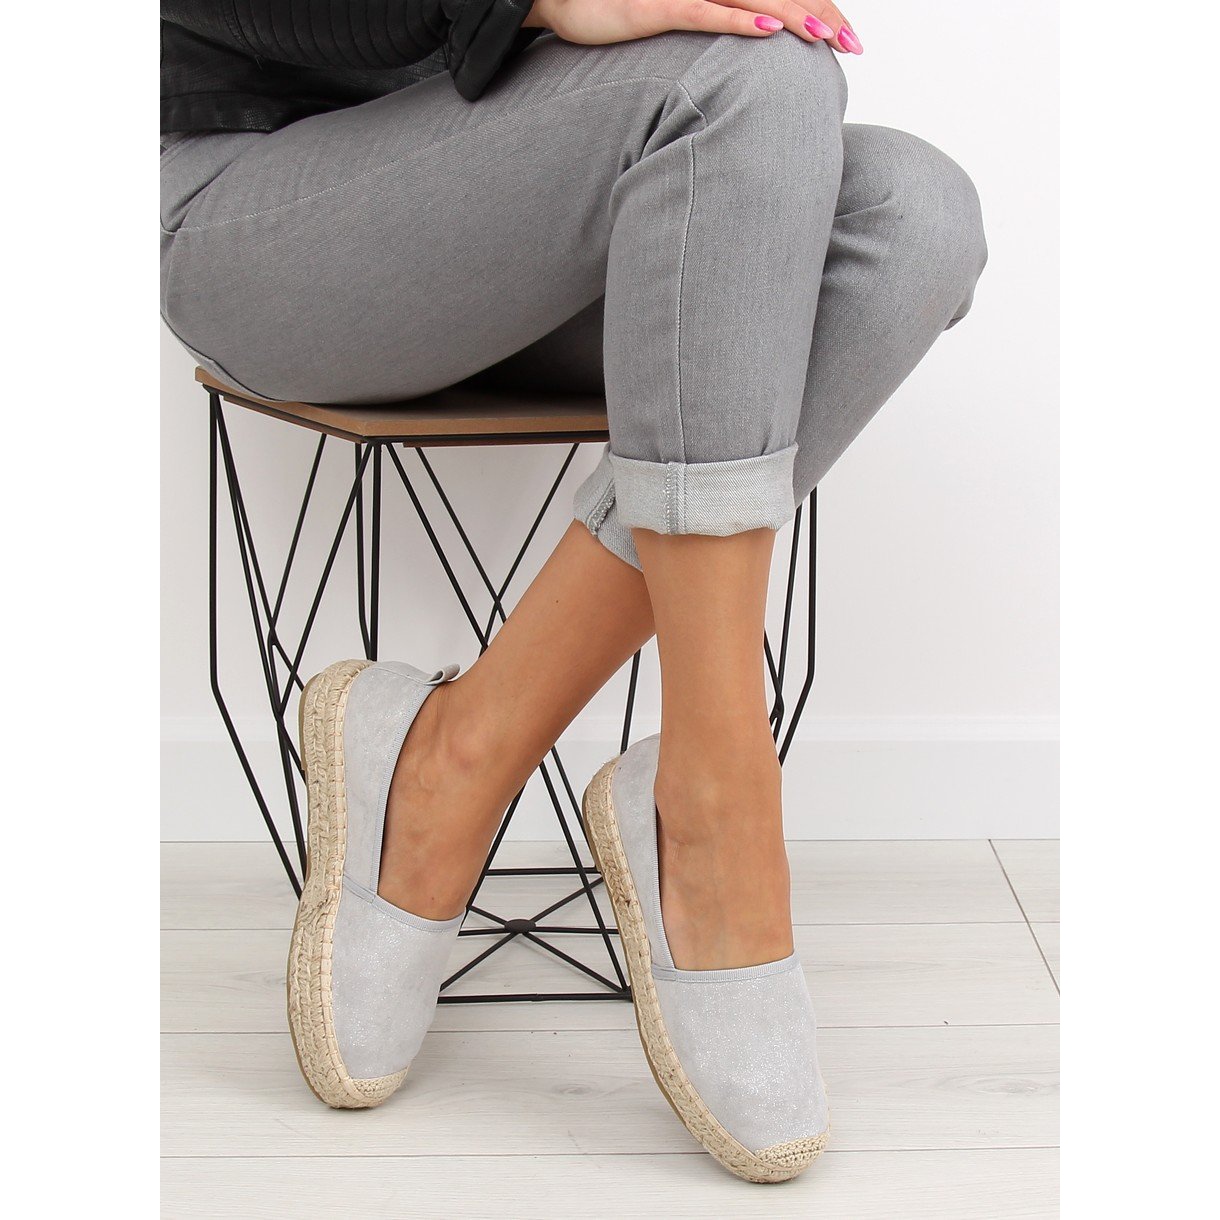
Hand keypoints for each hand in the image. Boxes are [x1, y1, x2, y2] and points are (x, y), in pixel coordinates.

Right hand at [524, 0, 862, 54]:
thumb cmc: (619, 10)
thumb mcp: (676, 19)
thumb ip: (715, 26)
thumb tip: (752, 47)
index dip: (817, 8)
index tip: (848, 38)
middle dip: (820, 15)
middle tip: (853, 45)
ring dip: (792, 16)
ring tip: (826, 37)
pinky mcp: (655, 7)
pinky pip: (704, 12)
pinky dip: (739, 22)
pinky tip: (767, 31)